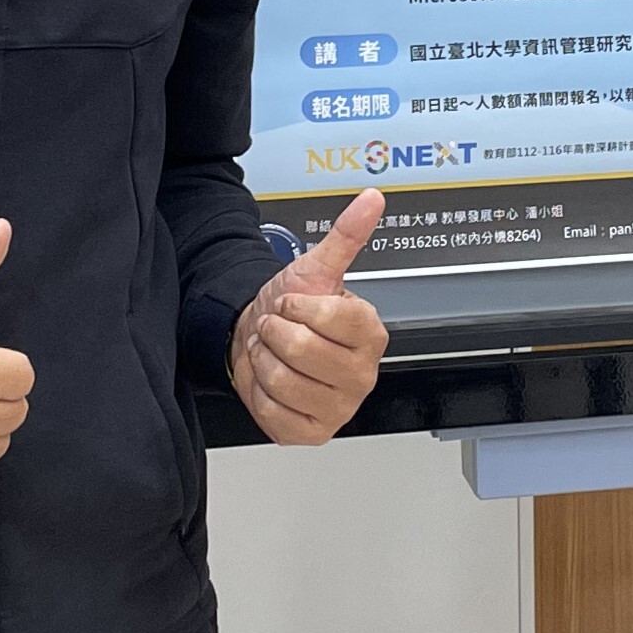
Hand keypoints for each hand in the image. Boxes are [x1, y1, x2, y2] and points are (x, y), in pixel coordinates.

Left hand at [233, 191, 391, 446]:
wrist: (263, 340)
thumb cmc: (292, 309)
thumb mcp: (315, 269)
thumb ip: (346, 235)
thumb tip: (372, 200)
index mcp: (370, 334)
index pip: (330, 318)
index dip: (298, 306)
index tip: (294, 304)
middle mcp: (361, 374)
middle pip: (303, 351)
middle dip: (276, 332)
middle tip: (280, 329)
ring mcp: (340, 407)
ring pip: (283, 381)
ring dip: (265, 360)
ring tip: (274, 352)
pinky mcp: (312, 432)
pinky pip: (272, 412)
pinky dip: (259, 392)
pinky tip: (271, 380)